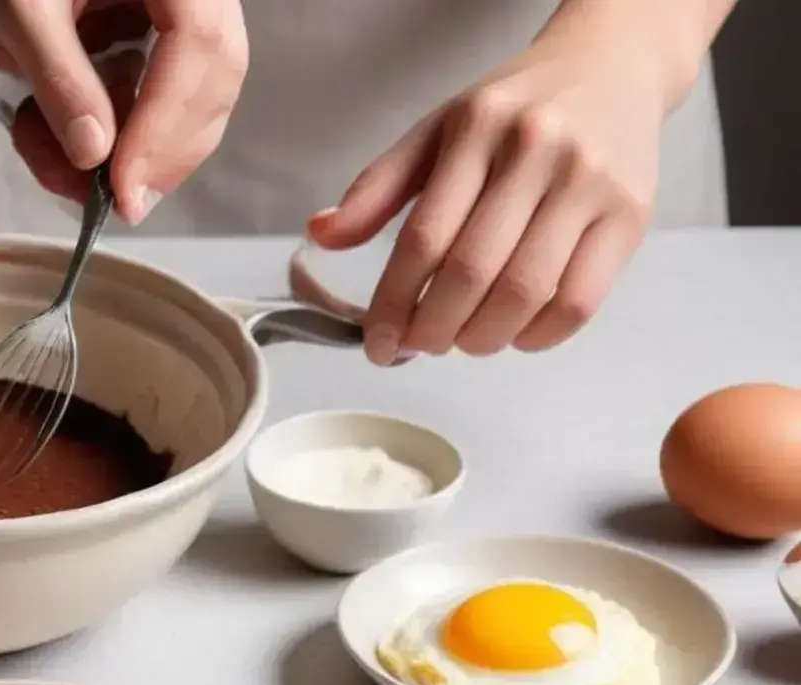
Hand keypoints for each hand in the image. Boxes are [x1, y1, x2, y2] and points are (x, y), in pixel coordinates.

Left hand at [0, 0, 248, 223]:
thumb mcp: (16, 11)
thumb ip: (59, 79)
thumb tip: (95, 154)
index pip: (198, 42)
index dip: (168, 122)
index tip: (125, 188)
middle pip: (211, 76)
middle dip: (164, 149)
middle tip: (119, 204)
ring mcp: (166, 13)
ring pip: (185, 99)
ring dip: (128, 152)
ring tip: (57, 169)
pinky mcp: (140, 39)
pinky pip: (145, 101)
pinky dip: (105, 137)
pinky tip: (49, 142)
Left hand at [307, 26, 666, 365]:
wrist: (611, 68)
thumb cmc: (512, 110)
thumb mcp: (436, 131)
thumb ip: (377, 187)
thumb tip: (322, 234)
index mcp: (478, 127)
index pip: (423, 239)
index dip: (394, 304)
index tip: (377, 342)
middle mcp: (537, 150)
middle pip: (472, 273)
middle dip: (433, 329)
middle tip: (417, 346)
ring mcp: (590, 183)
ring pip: (525, 295)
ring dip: (482, 338)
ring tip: (462, 340)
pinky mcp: (631, 215)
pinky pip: (579, 302)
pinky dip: (537, 336)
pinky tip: (514, 332)